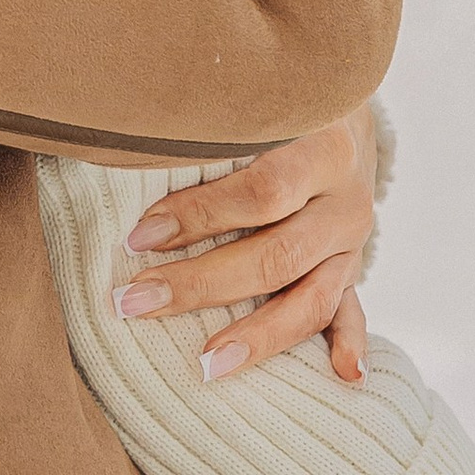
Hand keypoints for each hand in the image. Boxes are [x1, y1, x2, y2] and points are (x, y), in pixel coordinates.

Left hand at [107, 102, 377, 380]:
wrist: (338, 98)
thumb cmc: (270, 100)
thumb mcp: (251, 97)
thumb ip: (205, 120)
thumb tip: (122, 137)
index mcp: (323, 147)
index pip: (262, 192)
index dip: (200, 215)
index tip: (137, 236)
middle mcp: (345, 199)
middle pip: (277, 254)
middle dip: (201, 284)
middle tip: (135, 301)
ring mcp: (352, 240)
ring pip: (312, 299)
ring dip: (259, 337)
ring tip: (207, 366)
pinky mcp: (352, 266)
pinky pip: (351, 312)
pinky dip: (349, 343)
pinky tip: (343, 377)